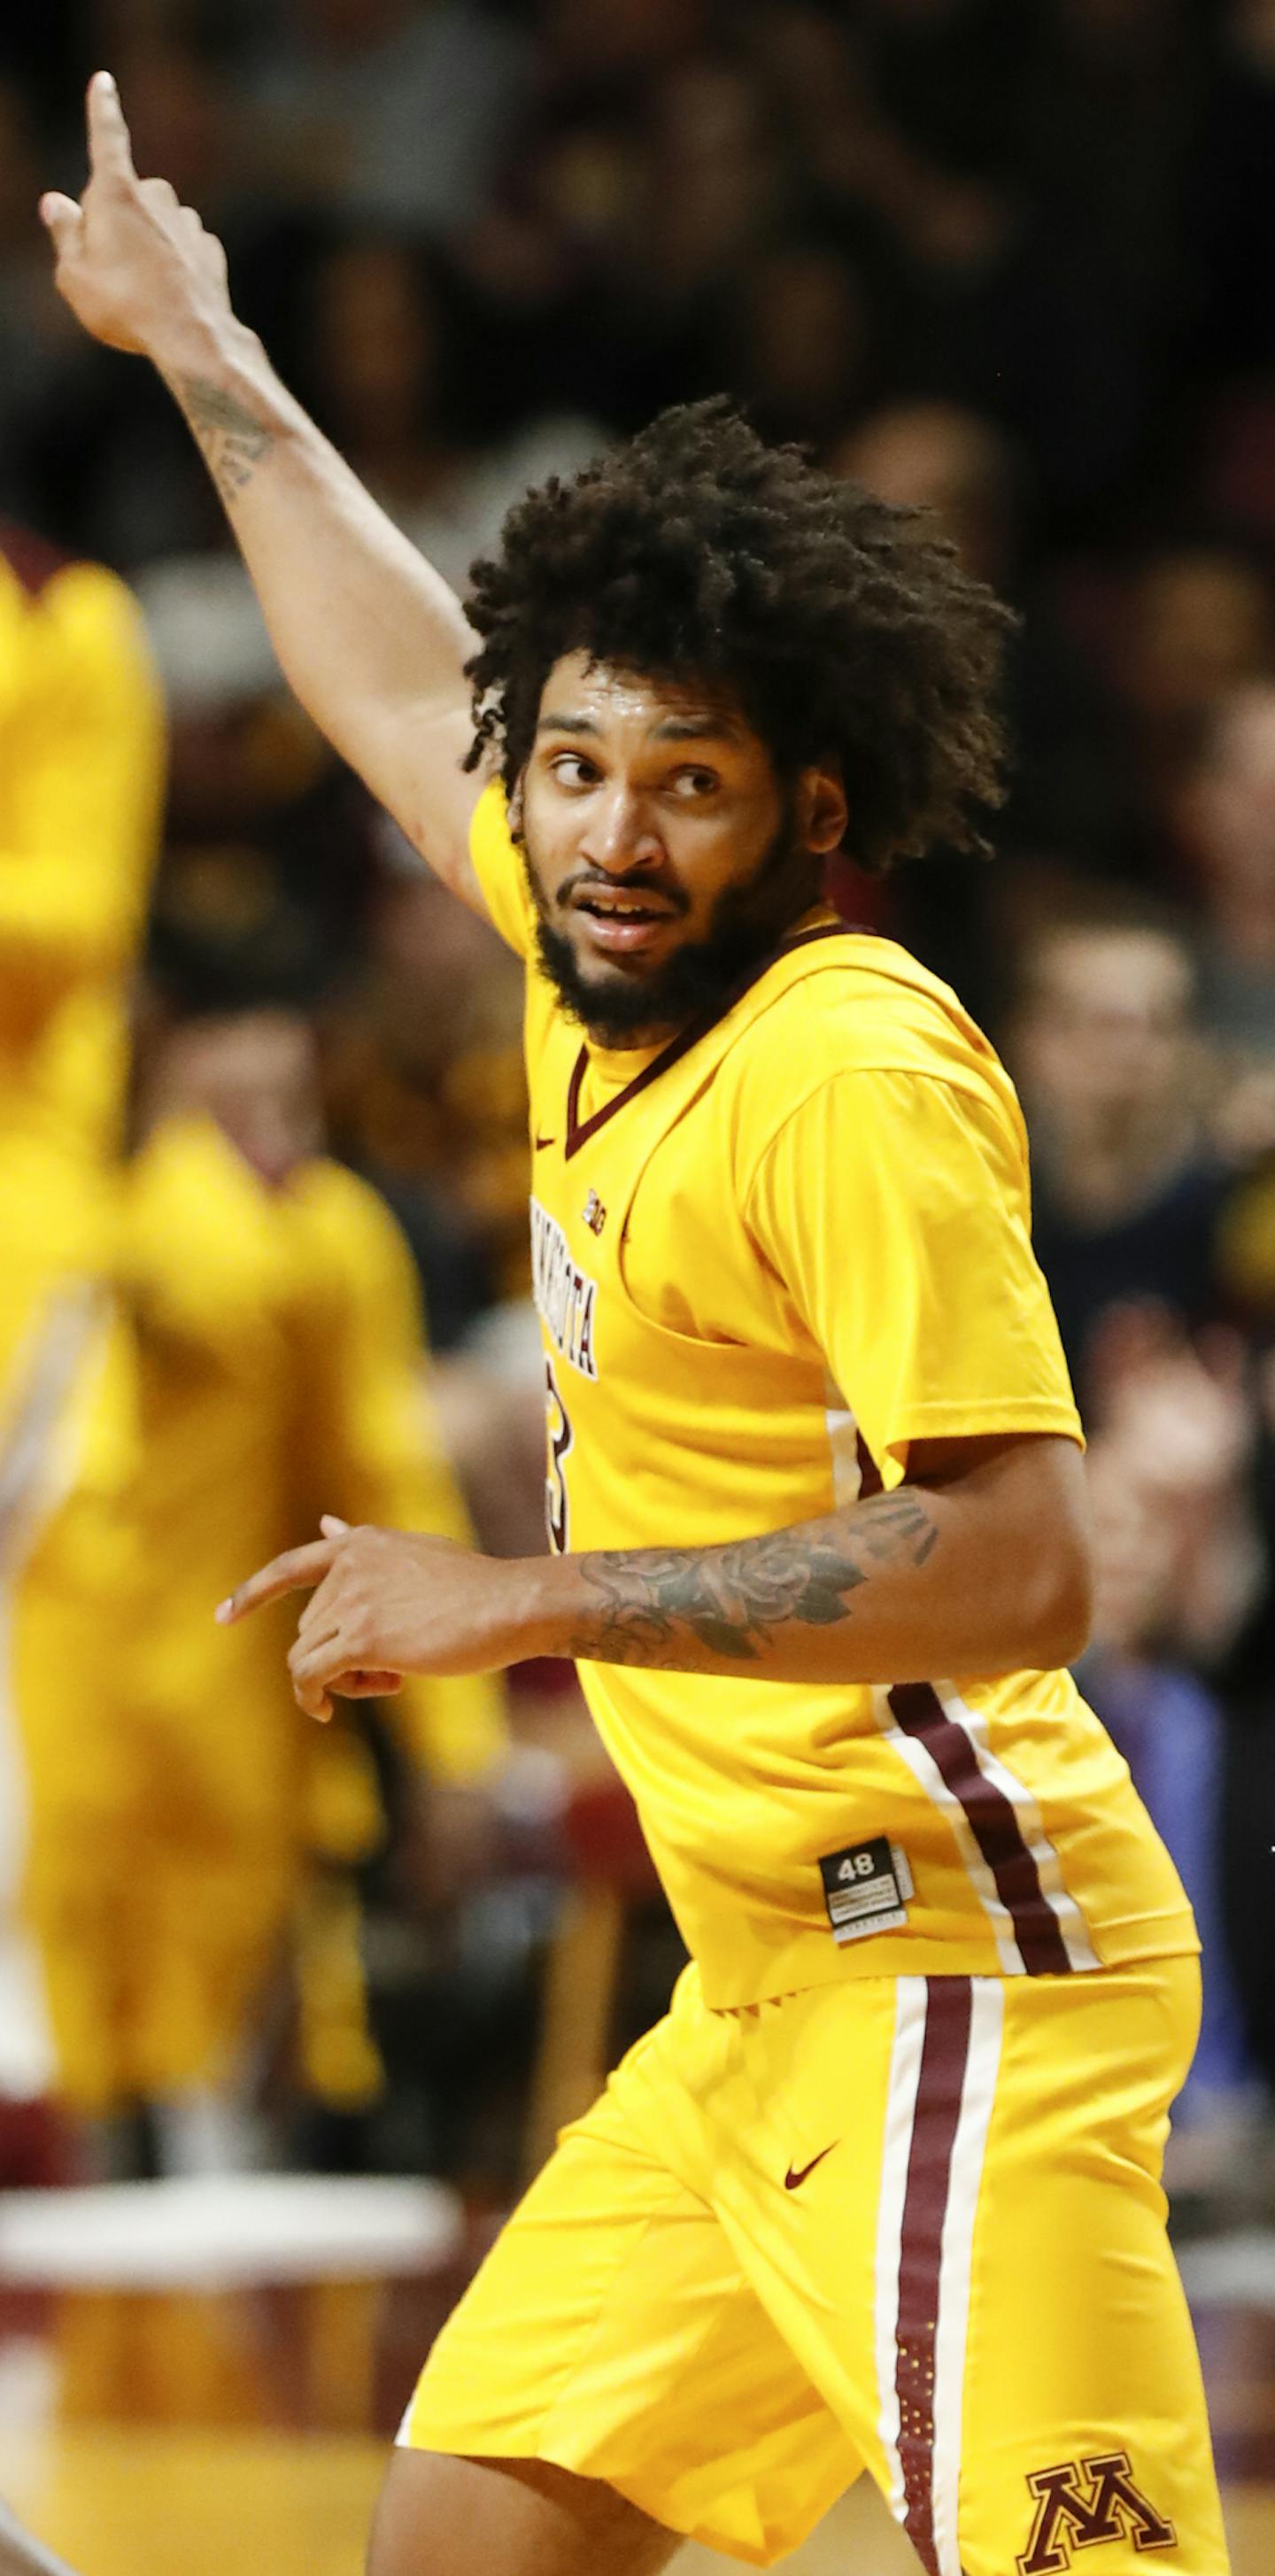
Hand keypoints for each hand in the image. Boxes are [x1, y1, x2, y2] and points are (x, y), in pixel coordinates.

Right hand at [39, 71, 231, 360]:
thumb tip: (55, 202)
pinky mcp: (209, 249)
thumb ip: (64, 233)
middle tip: (107, 270)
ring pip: (154, 225)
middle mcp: (156, 196)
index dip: (101, 109)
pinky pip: (180, 250)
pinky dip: (172, 267)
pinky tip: (169, 298)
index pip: (106, 137)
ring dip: (144, 248)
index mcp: (115, 191)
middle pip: (123, 197)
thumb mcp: (74, 275)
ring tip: (140, 292)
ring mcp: (187, 221)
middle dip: (112, 222)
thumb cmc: (125, 306)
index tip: (103, 81)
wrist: (194, 339)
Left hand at [216, 1515, 539, 1718]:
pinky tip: (327, 1709)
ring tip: (392, 1678)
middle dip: (338, 1657)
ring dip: (342, 1679)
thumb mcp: (415, 1553)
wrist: (510, 1605)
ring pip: (309, 1656)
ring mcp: (354, 1600)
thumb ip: (366, 1546)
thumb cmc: (476, 1586)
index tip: (223, 1616)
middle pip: (310, 1629)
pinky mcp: (362, 1638)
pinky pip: (310, 1675)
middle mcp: (350, 1566)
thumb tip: (328, 1523)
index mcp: (363, 1543)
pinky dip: (311, 1697)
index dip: (253, 1593)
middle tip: (388, 1673)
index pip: (292, 1565)